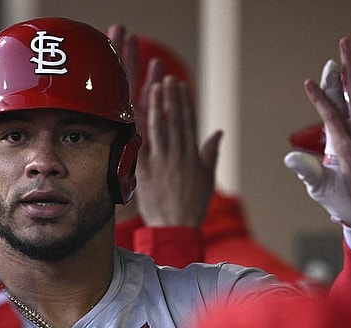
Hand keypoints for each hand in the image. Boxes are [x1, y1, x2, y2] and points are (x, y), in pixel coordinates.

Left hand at [135, 75, 220, 226]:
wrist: (174, 227)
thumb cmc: (192, 206)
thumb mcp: (207, 179)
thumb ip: (211, 153)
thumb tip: (217, 132)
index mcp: (191, 157)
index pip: (189, 123)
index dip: (185, 102)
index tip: (182, 85)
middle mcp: (176, 157)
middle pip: (173, 121)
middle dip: (170, 98)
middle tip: (167, 78)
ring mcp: (159, 163)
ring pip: (157, 130)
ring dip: (155, 107)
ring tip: (152, 88)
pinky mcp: (144, 172)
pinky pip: (139, 147)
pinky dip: (137, 131)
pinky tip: (133, 115)